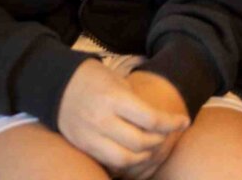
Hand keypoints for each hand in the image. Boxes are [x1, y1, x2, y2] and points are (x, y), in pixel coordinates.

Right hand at [56, 59, 187, 174]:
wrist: (57, 84)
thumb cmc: (95, 79)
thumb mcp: (119, 81)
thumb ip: (138, 103)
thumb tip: (163, 122)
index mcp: (114, 98)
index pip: (151, 119)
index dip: (172, 124)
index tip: (183, 122)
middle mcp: (102, 119)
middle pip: (141, 143)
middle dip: (160, 141)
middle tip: (167, 134)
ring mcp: (90, 136)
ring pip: (126, 159)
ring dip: (145, 156)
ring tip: (152, 146)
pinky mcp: (83, 146)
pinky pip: (110, 162)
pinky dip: (127, 162)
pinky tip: (135, 153)